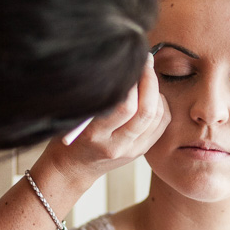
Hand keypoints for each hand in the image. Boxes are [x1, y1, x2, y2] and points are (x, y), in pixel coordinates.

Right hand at [36, 54, 169, 188]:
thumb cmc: (68, 137)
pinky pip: (162, 122)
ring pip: (158, 116)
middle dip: (150, 81)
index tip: (132, 62)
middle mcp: (117, 145)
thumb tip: (119, 67)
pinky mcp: (142, 150)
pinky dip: (161, 104)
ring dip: (157, 92)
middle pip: (147, 112)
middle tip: (146, 62)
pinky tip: (151, 94)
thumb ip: (96, 97)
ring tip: (146, 76)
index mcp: (95, 136)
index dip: (133, 82)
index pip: (124, 107)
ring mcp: (133, 150)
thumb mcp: (73, 116)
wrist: (72, 168)